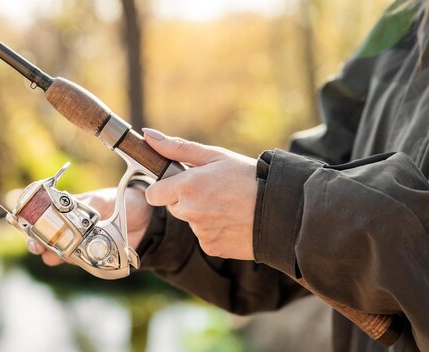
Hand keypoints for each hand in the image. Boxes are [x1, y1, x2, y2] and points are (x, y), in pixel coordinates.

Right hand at [26, 186, 151, 265]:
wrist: (144, 219)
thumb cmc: (121, 202)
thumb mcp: (103, 199)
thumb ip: (88, 205)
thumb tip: (76, 214)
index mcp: (67, 208)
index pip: (41, 215)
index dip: (30, 221)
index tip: (26, 225)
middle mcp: (68, 227)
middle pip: (43, 238)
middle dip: (36, 243)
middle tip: (36, 246)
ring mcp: (78, 243)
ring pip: (57, 253)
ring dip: (52, 255)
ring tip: (54, 254)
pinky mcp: (90, 257)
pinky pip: (77, 262)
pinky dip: (74, 262)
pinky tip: (75, 258)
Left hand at [142, 128, 256, 259]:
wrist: (281, 209)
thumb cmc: (250, 177)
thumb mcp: (215, 156)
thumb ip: (177, 148)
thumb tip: (147, 136)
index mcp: (187, 186)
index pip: (153, 193)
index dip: (165, 188)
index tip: (179, 184)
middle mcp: (189, 212)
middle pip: (174, 207)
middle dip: (186, 200)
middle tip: (214, 191)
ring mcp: (200, 232)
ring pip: (191, 223)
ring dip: (203, 215)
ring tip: (229, 205)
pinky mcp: (212, 248)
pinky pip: (205, 238)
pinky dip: (216, 231)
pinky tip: (234, 221)